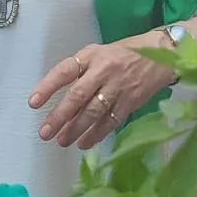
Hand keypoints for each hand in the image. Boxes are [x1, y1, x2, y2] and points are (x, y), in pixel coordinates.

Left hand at [28, 38, 176, 149]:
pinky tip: (84, 143)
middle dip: (59, 116)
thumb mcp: (100, 53)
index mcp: (92, 55)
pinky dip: (96, 134)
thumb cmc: (125, 53)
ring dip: (75, 129)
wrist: (163, 54)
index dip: (48, 87)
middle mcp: (103, 70)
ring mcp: (118, 87)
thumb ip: (81, 71)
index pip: (65, 71)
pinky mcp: (131, 101)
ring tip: (62, 141)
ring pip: (92, 112)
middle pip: (77, 95)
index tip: (33, 103)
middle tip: (45, 132)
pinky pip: (110, 121)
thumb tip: (59, 98)